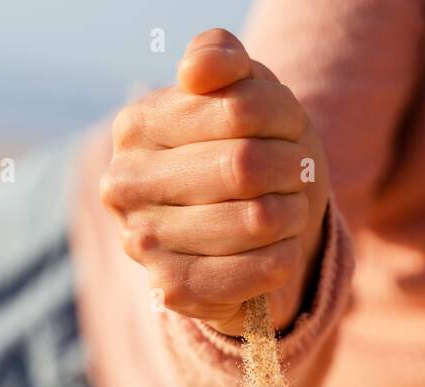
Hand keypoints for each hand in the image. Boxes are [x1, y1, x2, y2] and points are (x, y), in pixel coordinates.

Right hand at [99, 28, 329, 334]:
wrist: (240, 233)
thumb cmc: (241, 148)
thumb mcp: (238, 90)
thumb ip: (219, 58)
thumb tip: (197, 71)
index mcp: (136, 126)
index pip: (238, 110)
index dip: (284, 119)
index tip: (291, 130)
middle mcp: (125, 185)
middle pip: (245, 166)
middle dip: (291, 169)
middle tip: (300, 174)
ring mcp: (143, 242)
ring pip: (257, 221)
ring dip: (292, 214)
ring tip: (289, 210)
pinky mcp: (173, 290)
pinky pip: (257, 272)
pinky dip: (284, 257)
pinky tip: (278, 250)